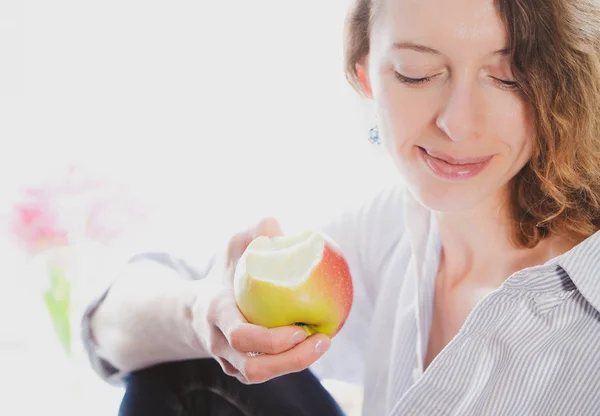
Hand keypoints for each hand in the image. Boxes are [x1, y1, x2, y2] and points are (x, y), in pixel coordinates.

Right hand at [190, 217, 330, 383]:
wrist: (196, 309)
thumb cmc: (225, 273)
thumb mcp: (234, 248)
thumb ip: (254, 234)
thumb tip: (278, 226)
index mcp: (217, 315)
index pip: (241, 336)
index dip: (272, 340)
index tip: (300, 329)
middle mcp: (220, 344)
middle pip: (254, 368)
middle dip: (292, 360)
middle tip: (322, 339)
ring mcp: (228, 362)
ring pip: (261, 376)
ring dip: (295, 364)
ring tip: (323, 342)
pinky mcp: (239, 370)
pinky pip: (266, 372)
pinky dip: (290, 362)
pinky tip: (313, 344)